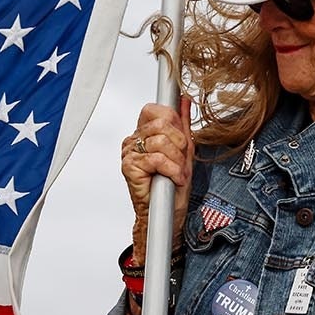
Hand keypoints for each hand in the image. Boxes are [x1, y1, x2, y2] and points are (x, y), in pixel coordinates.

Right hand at [121, 94, 193, 262]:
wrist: (166, 215)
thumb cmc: (173, 186)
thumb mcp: (184, 151)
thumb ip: (182, 124)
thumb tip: (184, 100)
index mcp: (143, 133)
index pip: (155, 110)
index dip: (173, 122)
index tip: (181, 141)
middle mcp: (133, 140)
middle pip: (162, 124)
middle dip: (180, 144)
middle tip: (181, 162)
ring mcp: (129, 153)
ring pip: (162, 141)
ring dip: (177, 161)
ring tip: (177, 173)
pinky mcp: (129, 167)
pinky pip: (157, 159)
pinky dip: (172, 170)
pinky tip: (173, 179)